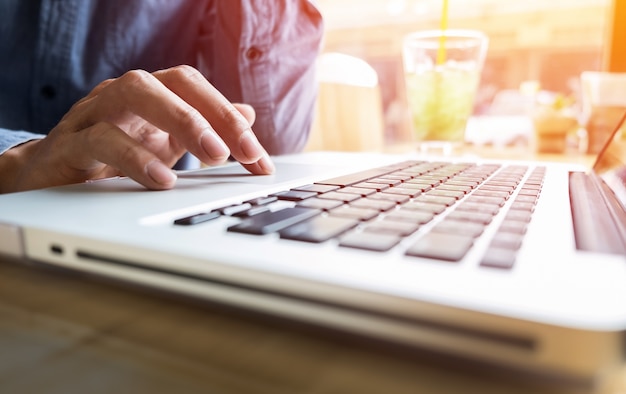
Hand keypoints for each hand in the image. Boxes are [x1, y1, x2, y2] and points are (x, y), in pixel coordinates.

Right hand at [0, 65, 274, 192]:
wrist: (51, 173)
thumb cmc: (113, 154)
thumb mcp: (165, 142)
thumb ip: (205, 128)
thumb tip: (248, 115)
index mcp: (152, 95)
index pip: (196, 89)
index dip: (231, 118)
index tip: (259, 161)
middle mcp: (125, 95)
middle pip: (170, 82)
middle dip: (211, 115)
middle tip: (238, 152)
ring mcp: (95, 113)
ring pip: (132, 95)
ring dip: (180, 123)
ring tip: (211, 157)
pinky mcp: (69, 144)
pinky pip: (99, 140)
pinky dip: (134, 158)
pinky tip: (161, 181)